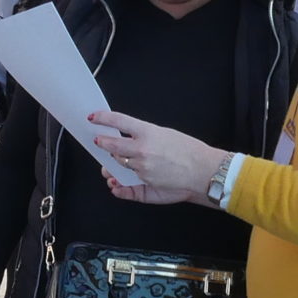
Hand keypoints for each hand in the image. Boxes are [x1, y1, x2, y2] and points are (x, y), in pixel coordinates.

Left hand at [88, 111, 226, 206]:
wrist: (203, 171)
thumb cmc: (189, 152)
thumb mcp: (165, 134)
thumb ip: (143, 136)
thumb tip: (126, 140)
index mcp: (148, 133)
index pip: (119, 121)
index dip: (103, 118)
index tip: (94, 117)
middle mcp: (142, 149)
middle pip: (112, 144)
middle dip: (102, 142)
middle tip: (98, 140)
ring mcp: (141, 167)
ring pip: (118, 162)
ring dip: (113, 160)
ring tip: (114, 158)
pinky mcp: (143, 181)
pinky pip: (125, 179)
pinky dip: (119, 178)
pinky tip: (116, 178)